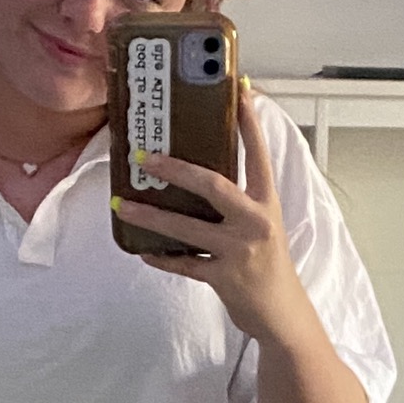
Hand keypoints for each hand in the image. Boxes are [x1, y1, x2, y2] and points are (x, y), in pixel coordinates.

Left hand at [119, 91, 311, 344]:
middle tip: (145, 157)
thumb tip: (198, 171)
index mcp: (266, 202)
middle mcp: (255, 222)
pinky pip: (183, 263)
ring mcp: (239, 251)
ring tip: (122, 204)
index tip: (240, 89)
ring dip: (150, 215)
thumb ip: (239, 199)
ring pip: (187, 226)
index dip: (249, 122)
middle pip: (213, 185)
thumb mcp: (263, 223)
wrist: (281, 313)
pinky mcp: (223, 277)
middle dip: (176, 169)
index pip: (258, 154)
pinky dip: (161, 256)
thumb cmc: (268, 263)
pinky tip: (142, 248)